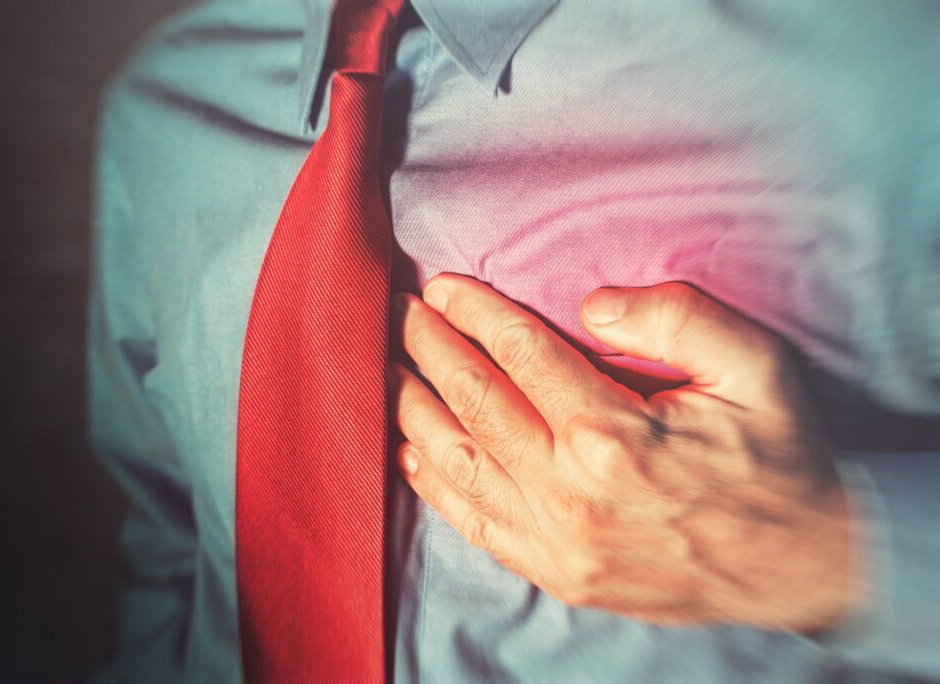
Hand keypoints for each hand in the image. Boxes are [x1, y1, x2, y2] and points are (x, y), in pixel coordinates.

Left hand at [390, 274, 857, 632]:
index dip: (474, 312)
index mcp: (613, 438)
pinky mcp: (558, 574)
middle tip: (401, 314)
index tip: (442, 286)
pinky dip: (435, 484)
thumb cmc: (777, 458)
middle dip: (429, 349)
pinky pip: (474, 523)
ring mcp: (558, 543)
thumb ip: (675, 316)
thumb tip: (591, 305)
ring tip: (391, 369)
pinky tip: (414, 452)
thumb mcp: (755, 367)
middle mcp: (570, 494)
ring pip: (458, 464)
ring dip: (415, 410)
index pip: (519, 354)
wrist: (802, 562)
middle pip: (473, 402)